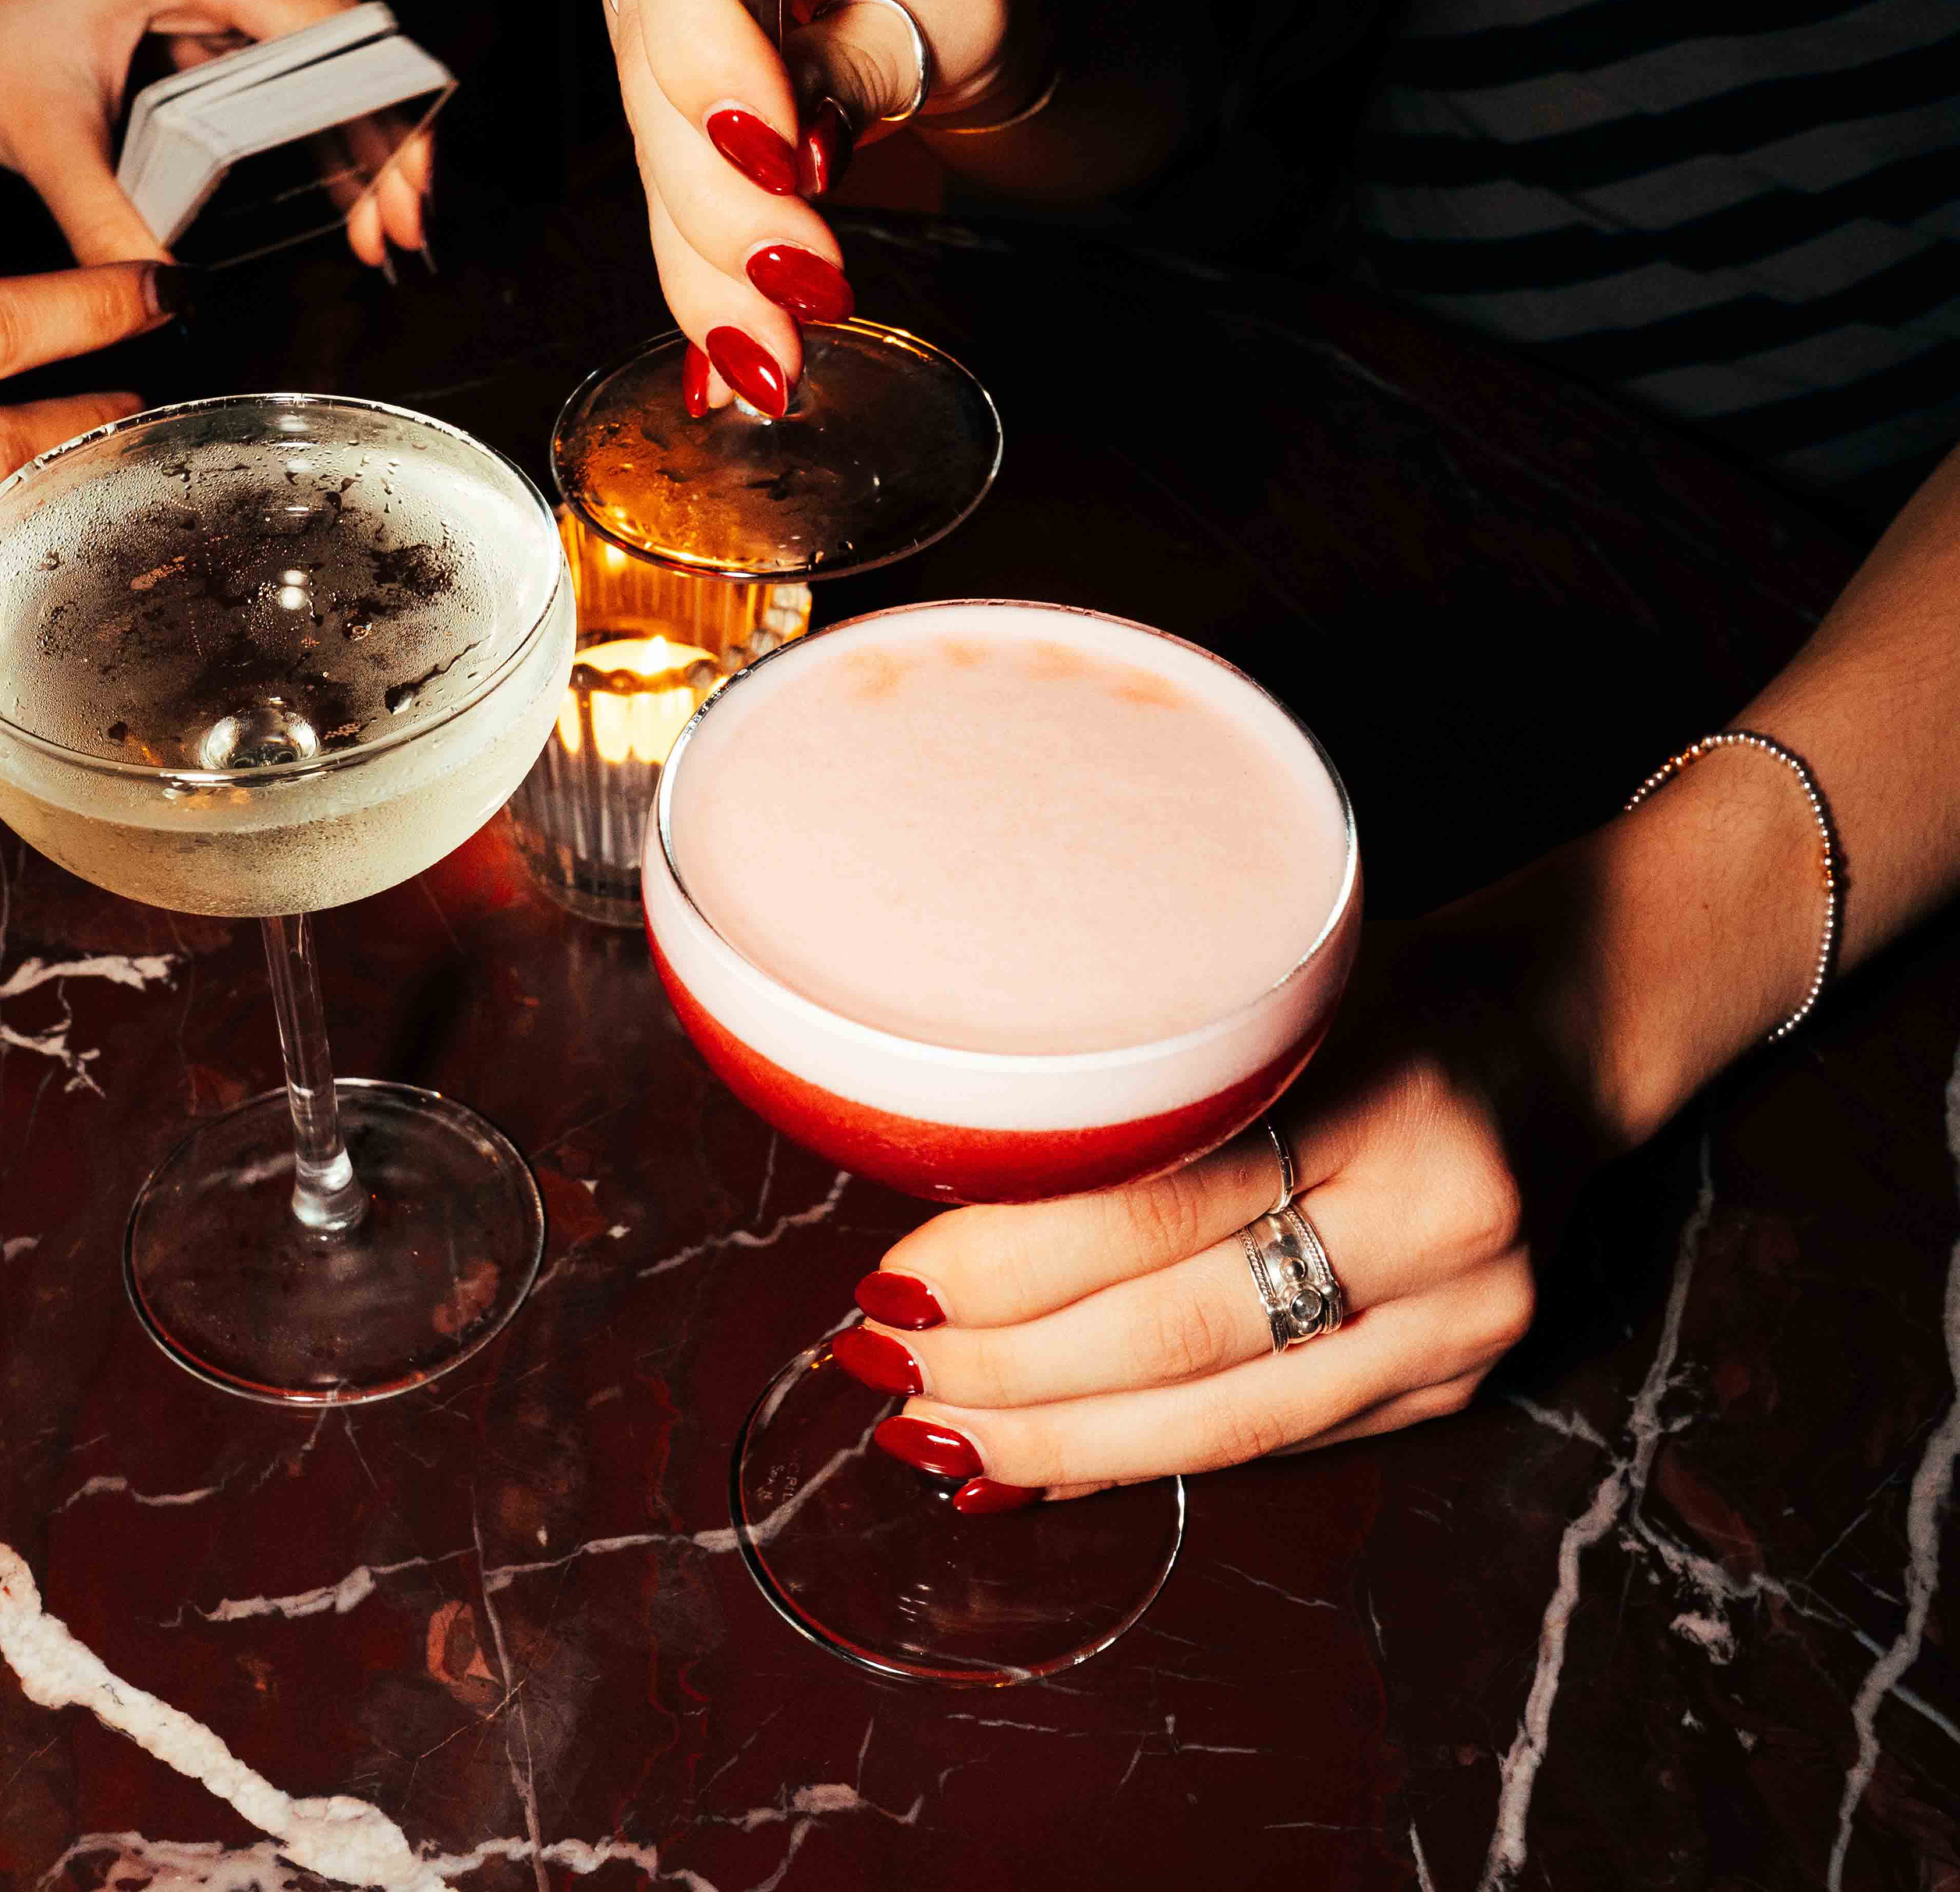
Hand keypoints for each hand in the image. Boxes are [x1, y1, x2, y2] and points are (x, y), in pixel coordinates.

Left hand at [0, 0, 432, 268]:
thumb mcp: (39, 141)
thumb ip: (110, 224)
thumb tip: (166, 298)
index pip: (331, 23)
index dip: (387, 111)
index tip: (404, 188)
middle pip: (330, 46)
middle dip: (374, 143)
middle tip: (394, 231)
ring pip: (297, 62)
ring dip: (333, 141)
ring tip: (364, 223)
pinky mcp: (171, 2)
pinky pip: (251, 65)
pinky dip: (282, 128)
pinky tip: (306, 187)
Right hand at [599, 0, 1062, 404]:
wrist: (988, 0)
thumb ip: (877, 45)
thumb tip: (803, 139)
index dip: (708, 60)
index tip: (778, 153)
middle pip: (654, 78)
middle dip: (719, 202)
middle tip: (801, 278)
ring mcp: (669, 40)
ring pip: (658, 162)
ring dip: (709, 272)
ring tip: (775, 352)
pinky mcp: (683, 123)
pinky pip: (678, 207)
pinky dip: (707, 291)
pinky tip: (723, 364)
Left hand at [833, 915, 1585, 1503]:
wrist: (1569, 1025)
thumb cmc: (1394, 984)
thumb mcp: (1281, 984)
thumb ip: (1156, 1076)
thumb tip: (965, 1164)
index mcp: (1393, 1103)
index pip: (1163, 1204)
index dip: (1013, 1259)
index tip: (895, 1277)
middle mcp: (1440, 1229)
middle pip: (1182, 1336)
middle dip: (1010, 1373)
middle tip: (883, 1365)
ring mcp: (1458, 1326)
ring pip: (1224, 1423)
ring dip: (1059, 1444)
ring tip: (934, 1437)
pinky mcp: (1454, 1386)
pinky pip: (1272, 1444)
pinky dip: (1141, 1460)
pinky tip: (1045, 1467)